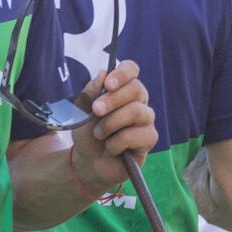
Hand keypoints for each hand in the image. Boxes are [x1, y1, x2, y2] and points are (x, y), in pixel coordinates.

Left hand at [69, 59, 156, 195]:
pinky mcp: (149, 139)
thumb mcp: (82, 111)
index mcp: (123, 89)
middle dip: (113, 100)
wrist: (88, 162)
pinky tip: (111, 148)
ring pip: (136, 111)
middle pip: (137, 89)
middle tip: (96, 111)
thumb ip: (91, 92)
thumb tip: (103, 73)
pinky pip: (135, 135)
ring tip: (99, 134)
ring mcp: (146, 120)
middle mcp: (138, 101)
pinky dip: (116, 143)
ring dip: (111, 123)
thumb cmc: (88, 133)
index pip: (131, 70)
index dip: (122, 73)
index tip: (108, 84)